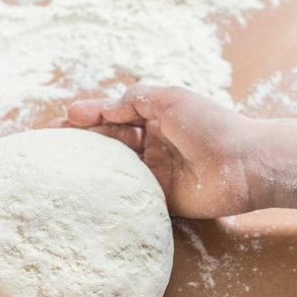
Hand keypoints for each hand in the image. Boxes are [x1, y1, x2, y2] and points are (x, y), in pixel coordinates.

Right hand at [55, 85, 266, 218]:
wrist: (245, 165)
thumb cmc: (211, 125)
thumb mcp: (169, 99)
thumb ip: (134, 99)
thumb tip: (104, 108)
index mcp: (157, 116)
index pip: (115, 114)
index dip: (89, 116)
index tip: (64, 120)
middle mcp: (155, 142)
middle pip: (111, 141)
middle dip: (82, 140)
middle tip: (51, 143)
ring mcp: (157, 171)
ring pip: (116, 167)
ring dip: (90, 165)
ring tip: (59, 165)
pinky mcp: (161, 197)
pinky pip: (129, 194)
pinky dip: (107, 191)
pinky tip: (84, 192)